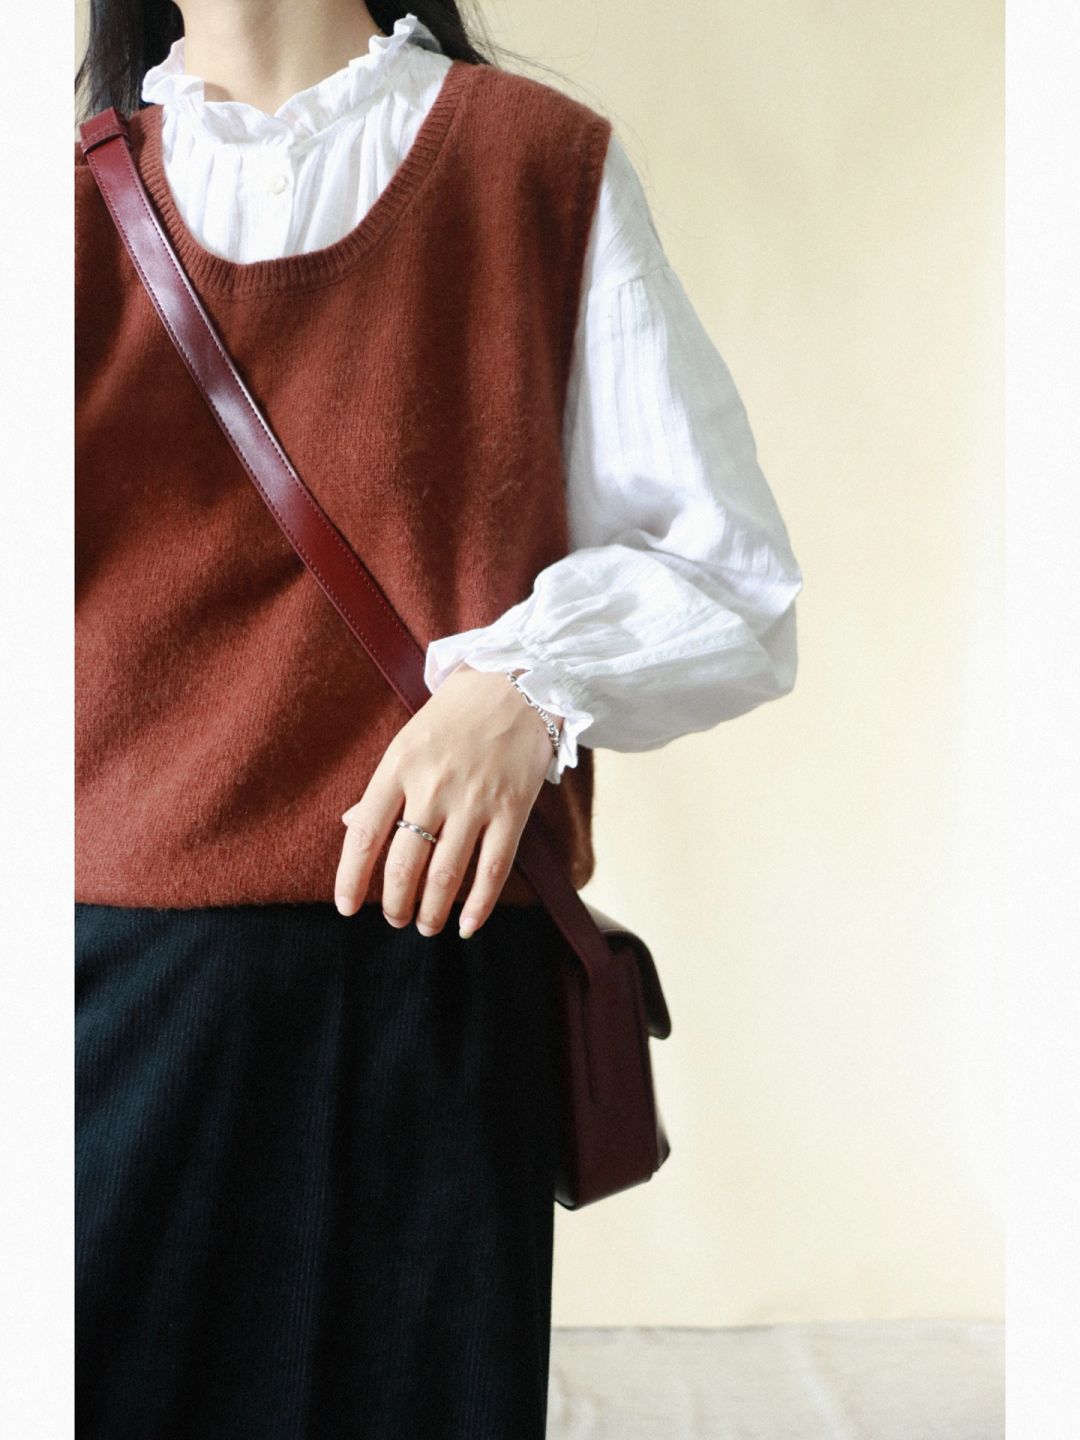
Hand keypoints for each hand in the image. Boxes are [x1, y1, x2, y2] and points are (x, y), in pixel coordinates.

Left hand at [335, 664, 562, 937]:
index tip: (346, 907)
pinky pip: (493, 869)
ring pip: (447, 875)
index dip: (351, 878)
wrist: (519, 682)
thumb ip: (383, 787)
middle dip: (395, 903)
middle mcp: (433, 786)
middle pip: (405, 864)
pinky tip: (467, 925)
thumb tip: (353, 826)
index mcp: (399, 766)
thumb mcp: (407, 741)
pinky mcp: (513, 809)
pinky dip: (479, 906)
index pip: (365, 835)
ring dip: (432, 911)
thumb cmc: (456, 714)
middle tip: (394, 919)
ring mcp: (475, 800)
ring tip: (426, 926)